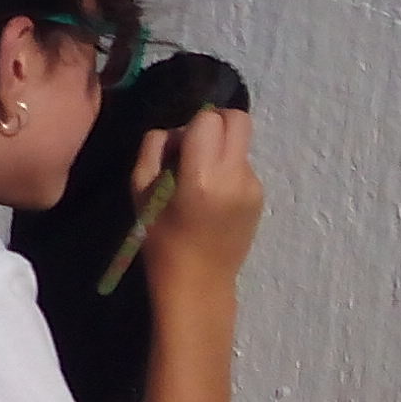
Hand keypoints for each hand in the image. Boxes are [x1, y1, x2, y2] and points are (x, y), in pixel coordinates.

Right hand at [136, 108, 262, 289]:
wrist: (199, 282)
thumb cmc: (161, 239)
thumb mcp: (139, 189)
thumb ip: (155, 148)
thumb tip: (179, 132)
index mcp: (202, 176)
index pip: (209, 119)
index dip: (192, 124)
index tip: (180, 146)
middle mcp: (234, 176)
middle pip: (238, 119)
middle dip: (216, 122)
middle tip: (197, 144)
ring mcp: (253, 187)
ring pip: (240, 144)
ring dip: (221, 149)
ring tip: (201, 180)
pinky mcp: (261, 197)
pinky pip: (243, 166)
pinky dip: (228, 169)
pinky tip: (213, 197)